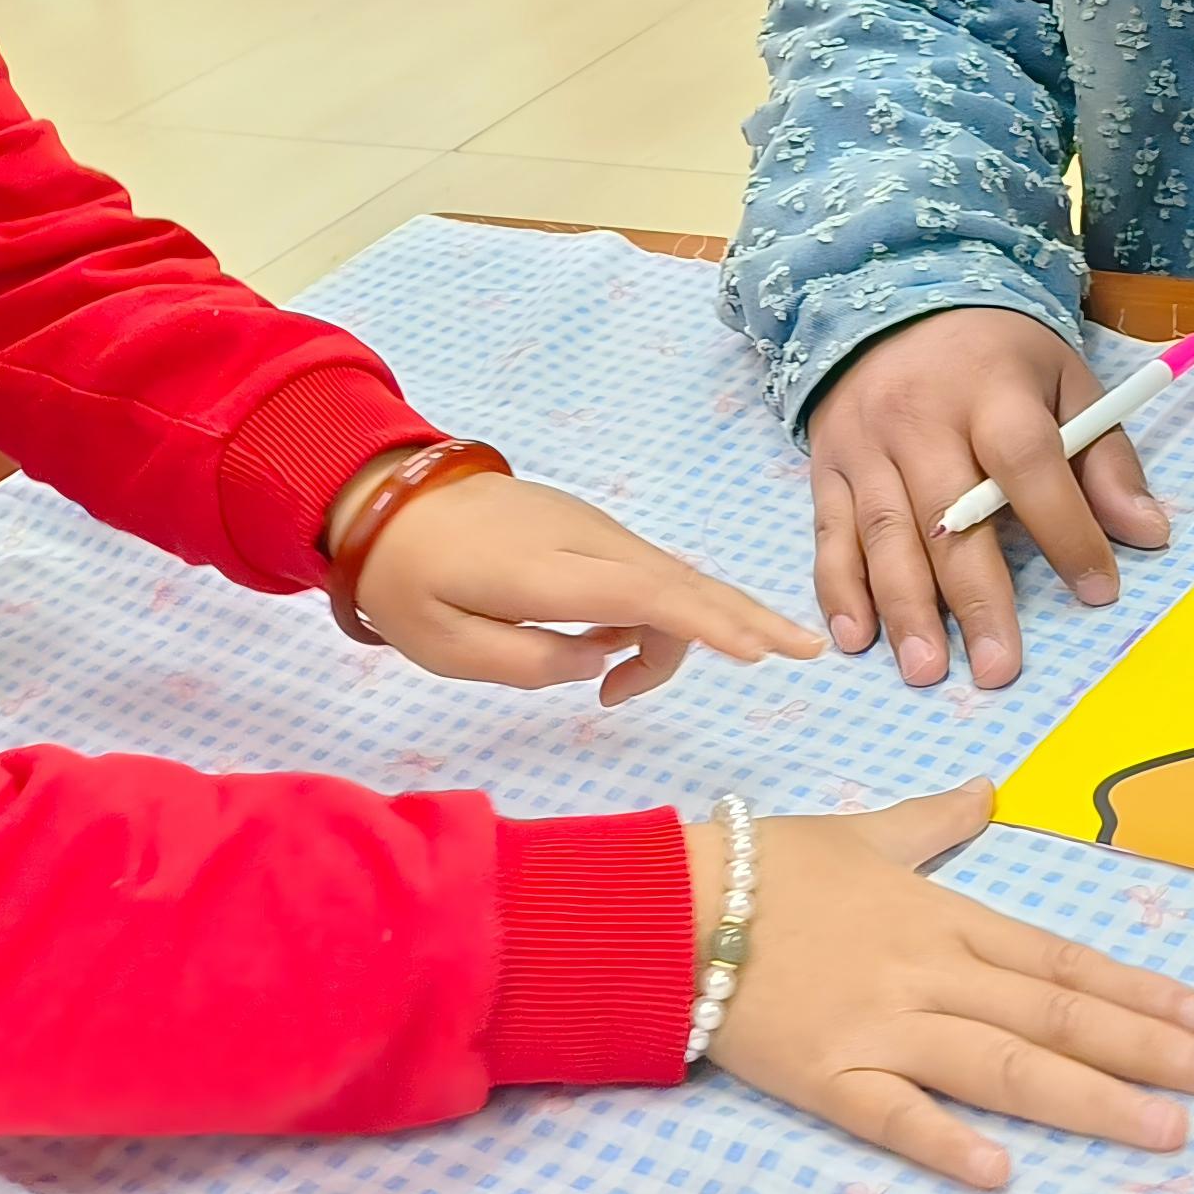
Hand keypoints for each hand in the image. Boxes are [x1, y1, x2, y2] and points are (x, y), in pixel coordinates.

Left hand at [344, 465, 820, 705]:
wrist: (385, 498)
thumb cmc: (406, 580)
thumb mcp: (444, 646)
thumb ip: (528, 662)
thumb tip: (600, 661)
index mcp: (544, 568)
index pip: (642, 594)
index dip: (703, 624)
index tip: (756, 652)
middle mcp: (582, 539)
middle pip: (677, 581)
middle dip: (744, 618)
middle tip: (808, 652)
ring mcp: (588, 527)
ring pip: (666, 577)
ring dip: (690, 630)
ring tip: (629, 695)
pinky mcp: (585, 529)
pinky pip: (643, 572)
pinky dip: (661, 612)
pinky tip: (622, 658)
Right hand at [696, 782, 1193, 1188]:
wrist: (669, 905)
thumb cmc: (764, 866)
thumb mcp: (861, 833)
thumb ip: (935, 819)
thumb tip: (990, 788)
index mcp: (941, 914)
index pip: (1058, 958)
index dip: (1135, 988)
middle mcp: (928, 970)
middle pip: (1053, 1013)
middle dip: (1145, 1047)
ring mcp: (881, 1025)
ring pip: (1001, 1064)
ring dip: (1088, 1097)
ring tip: (1165, 1127)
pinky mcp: (828, 1076)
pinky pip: (894, 1114)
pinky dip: (946, 1141)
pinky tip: (1003, 1172)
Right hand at [807, 310, 1170, 689]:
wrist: (891, 300)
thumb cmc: (996, 358)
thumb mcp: (1064, 381)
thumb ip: (1104, 457)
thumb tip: (1147, 533)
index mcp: (991, 388)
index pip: (1027, 462)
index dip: (1064, 528)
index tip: (1098, 591)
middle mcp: (921, 416)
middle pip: (949, 514)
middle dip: (975, 598)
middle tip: (1000, 669)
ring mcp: (866, 443)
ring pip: (884, 533)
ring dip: (905, 608)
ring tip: (928, 671)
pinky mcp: (828, 466)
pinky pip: (829, 534)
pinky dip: (839, 590)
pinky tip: (858, 638)